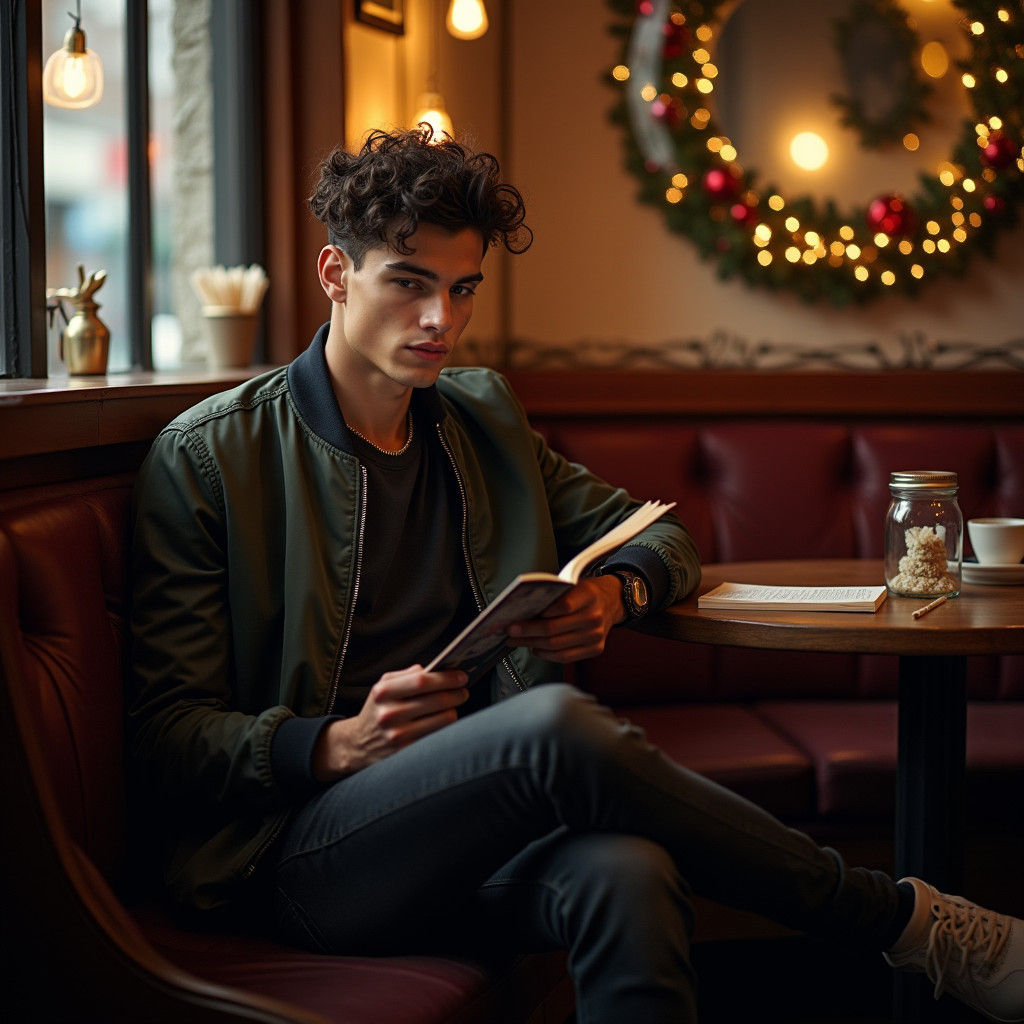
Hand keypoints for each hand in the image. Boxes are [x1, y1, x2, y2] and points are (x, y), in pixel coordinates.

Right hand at [312, 665, 468, 780]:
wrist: (358, 744)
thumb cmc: (377, 709)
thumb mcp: (383, 686)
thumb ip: (407, 674)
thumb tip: (436, 668)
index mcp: (383, 692)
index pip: (422, 681)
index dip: (446, 678)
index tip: (462, 676)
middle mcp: (389, 714)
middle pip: (437, 700)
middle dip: (457, 693)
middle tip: (464, 690)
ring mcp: (398, 736)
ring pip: (443, 719)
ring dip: (454, 710)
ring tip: (454, 705)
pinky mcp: (407, 753)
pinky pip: (439, 735)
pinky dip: (446, 726)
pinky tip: (444, 720)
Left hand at [507, 575, 623, 662]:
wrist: (610, 603)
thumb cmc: (583, 594)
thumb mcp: (572, 585)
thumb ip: (553, 596)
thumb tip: (522, 612)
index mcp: (589, 595)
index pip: (562, 606)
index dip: (540, 613)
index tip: (518, 616)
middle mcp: (595, 616)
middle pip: (554, 629)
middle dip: (527, 631)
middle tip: (509, 631)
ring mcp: (596, 636)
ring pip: (556, 645)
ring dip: (532, 644)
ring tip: (516, 641)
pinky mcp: (595, 649)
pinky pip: (565, 657)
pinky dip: (546, 654)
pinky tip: (534, 648)